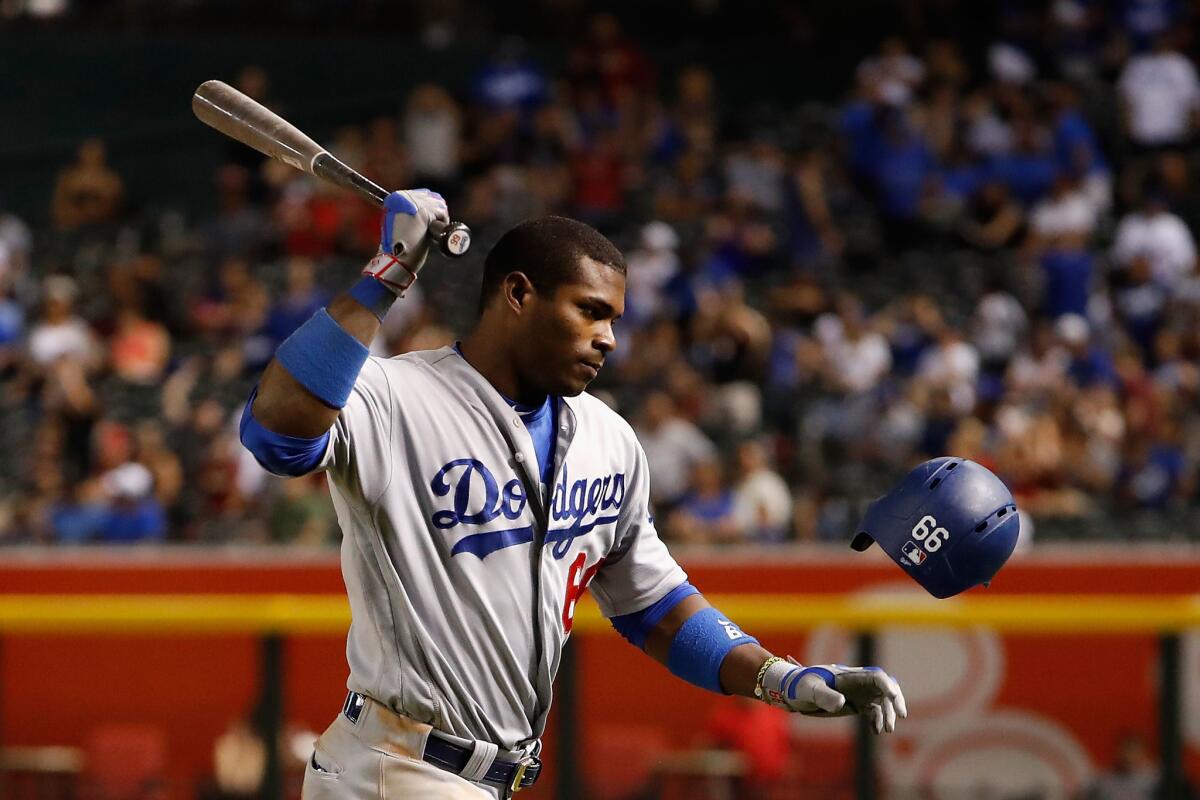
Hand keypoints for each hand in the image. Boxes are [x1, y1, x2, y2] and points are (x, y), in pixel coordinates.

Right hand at [363, 189, 448, 293]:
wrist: (394, 259)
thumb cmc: (399, 247)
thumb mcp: (401, 223)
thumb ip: (412, 213)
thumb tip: (431, 212)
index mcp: (395, 198)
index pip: (423, 194)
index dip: (431, 207)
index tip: (432, 221)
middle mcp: (402, 196)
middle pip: (432, 196)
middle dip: (437, 211)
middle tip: (433, 228)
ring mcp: (412, 202)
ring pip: (439, 204)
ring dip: (440, 217)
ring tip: (431, 232)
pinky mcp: (422, 211)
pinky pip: (442, 212)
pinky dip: (443, 223)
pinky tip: (433, 233)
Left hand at [758, 657, 906, 733]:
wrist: (795, 692)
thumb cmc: (801, 685)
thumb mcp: (810, 689)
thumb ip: (825, 695)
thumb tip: (842, 703)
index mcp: (849, 676)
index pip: (875, 677)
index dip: (886, 685)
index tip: (892, 696)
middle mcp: (858, 683)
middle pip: (884, 688)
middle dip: (895, 700)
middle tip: (901, 714)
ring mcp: (859, 694)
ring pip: (882, 701)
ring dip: (888, 714)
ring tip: (886, 730)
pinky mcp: (857, 704)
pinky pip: (874, 712)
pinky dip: (878, 720)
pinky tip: (876, 731)